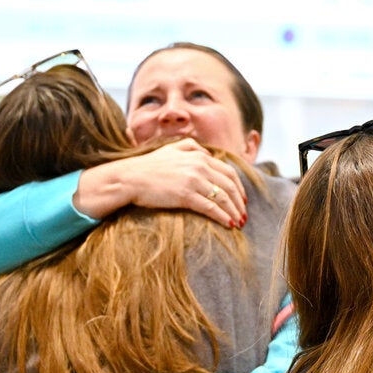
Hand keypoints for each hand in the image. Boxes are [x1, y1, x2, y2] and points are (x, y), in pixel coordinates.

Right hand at [75, 138, 247, 227]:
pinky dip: (223, 217)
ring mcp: (193, 180)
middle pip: (230, 186)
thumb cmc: (148, 166)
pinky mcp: (185, 195)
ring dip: (234, 212)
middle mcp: (199, 165)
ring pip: (223, 198)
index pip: (229, 172)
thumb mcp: (171, 149)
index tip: (242, 199)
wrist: (129, 178)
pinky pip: (211, 207)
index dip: (239, 187)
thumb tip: (208, 153)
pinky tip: (229, 224)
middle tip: (244, 214)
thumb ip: (191, 147)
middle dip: (240, 202)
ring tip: (239, 223)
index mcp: (199, 155)